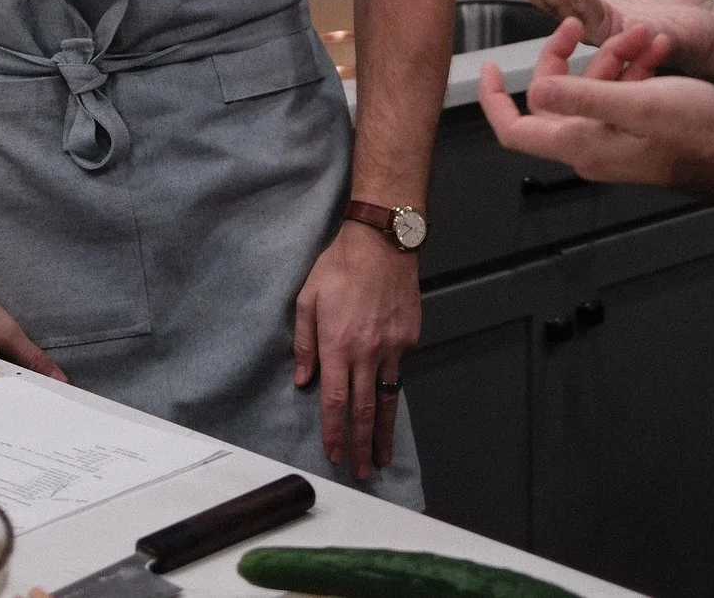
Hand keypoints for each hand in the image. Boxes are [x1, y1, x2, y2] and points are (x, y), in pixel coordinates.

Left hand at [292, 222, 421, 479]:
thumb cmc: (340, 266)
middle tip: (361, 471)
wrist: (382, 242)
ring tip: (382, 457)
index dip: (334, 432)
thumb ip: (304, 343)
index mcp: (338, 345)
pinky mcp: (409, 338)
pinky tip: (387, 399)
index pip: (334, 402)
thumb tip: (303, 379)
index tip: (335, 454)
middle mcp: (367, 352)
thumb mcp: (308, 299)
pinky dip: (392, 387)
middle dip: (361, 445)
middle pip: (364, 410)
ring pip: (387, 399)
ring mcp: (392, 347)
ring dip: (384, 432)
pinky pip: (398, 369)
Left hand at [477, 23, 713, 192]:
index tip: (488, 67)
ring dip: (614, 54)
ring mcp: (613, 137)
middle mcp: (589, 144)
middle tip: (581, 24)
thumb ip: (581, 96)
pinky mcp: (635, 129)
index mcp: (580, 142)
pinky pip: (620, 92)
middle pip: (556, 93)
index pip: (514, 129)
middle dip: (569, 54)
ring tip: (645, 34)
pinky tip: (655, 48)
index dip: (493, 100)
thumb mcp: (635, 104)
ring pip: (594, 86)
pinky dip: (633, 67)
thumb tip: (536, 89)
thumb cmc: (694, 132)